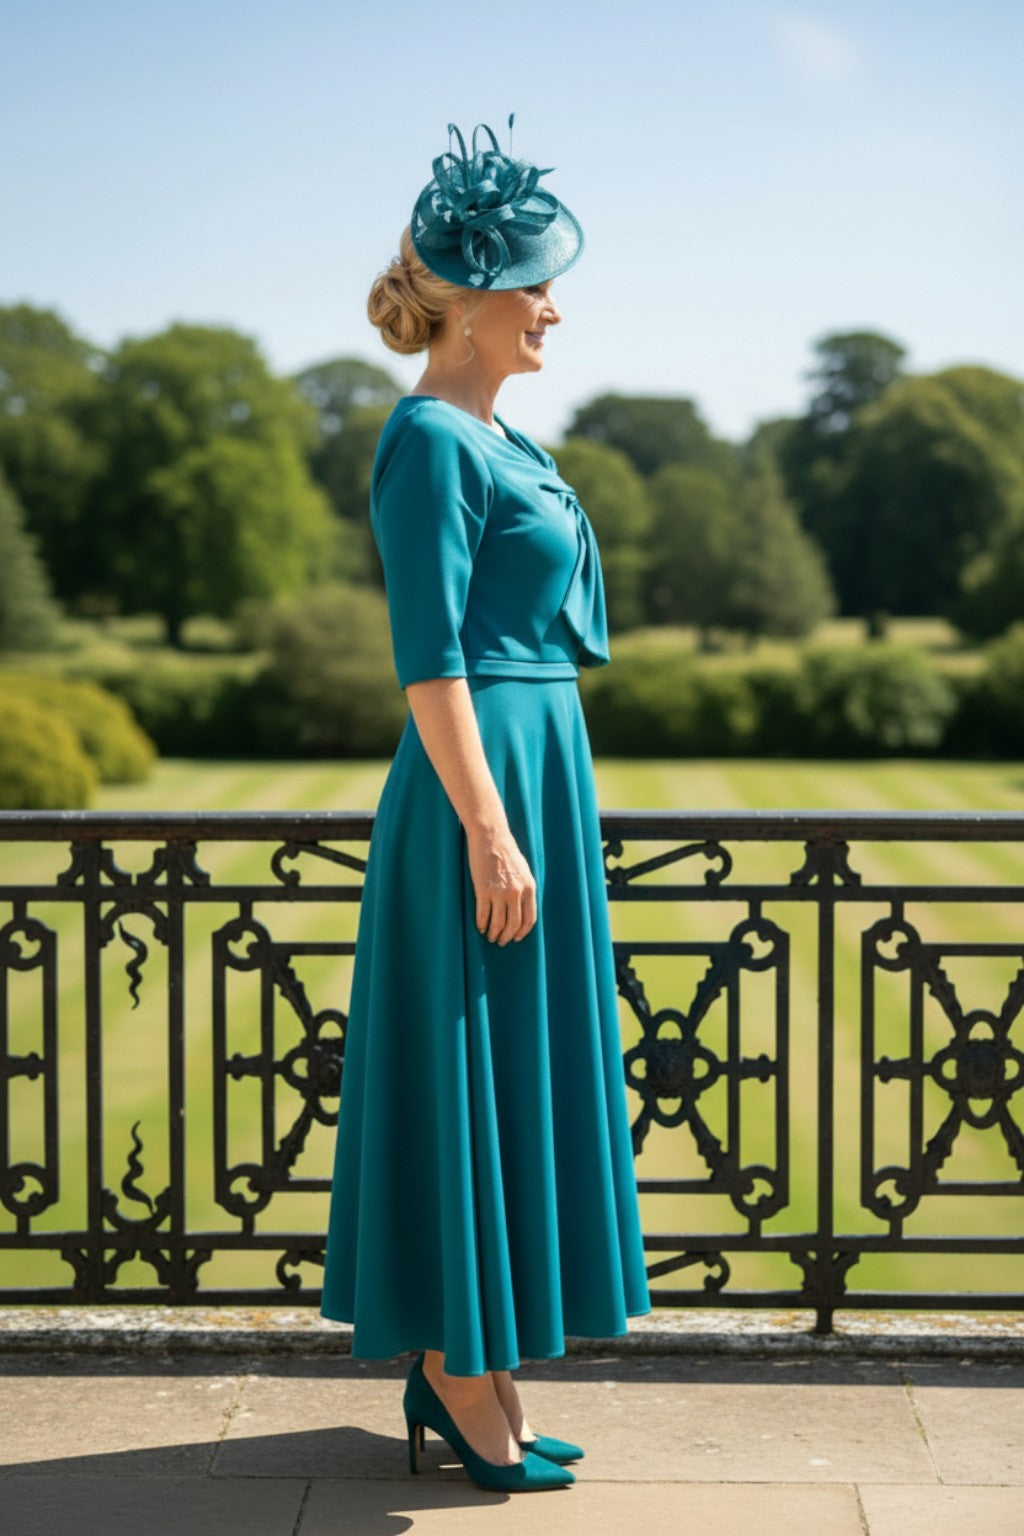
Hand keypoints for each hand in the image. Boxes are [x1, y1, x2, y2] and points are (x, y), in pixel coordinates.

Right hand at [466, 826, 536, 944]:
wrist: (491, 837)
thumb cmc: (506, 852)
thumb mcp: (523, 871)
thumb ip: (524, 889)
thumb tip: (522, 907)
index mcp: (529, 888)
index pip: (529, 919)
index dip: (522, 932)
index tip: (516, 937)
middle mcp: (516, 893)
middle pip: (513, 925)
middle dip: (506, 937)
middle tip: (501, 941)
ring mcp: (499, 892)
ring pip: (498, 923)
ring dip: (493, 934)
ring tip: (490, 937)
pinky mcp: (483, 890)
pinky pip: (483, 915)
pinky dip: (481, 924)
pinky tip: (480, 927)